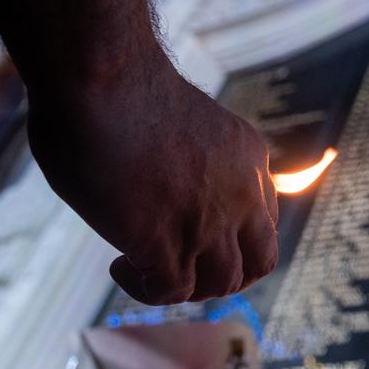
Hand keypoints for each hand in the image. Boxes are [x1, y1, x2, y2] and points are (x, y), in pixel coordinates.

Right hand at [25, 49, 278, 304]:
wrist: (104, 76)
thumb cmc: (120, 84)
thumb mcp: (187, 121)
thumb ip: (193, 156)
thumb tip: (165, 179)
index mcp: (250, 160)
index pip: (263, 222)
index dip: (231, 240)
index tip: (191, 234)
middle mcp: (241, 195)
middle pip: (259, 263)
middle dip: (222, 276)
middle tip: (178, 268)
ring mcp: (209, 221)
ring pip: (221, 284)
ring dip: (184, 287)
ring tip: (139, 264)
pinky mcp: (166, 241)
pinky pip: (171, 291)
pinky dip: (146, 289)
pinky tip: (120, 264)